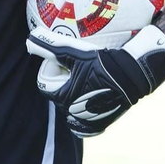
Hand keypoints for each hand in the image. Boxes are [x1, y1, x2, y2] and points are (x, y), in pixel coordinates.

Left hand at [25, 25, 164, 137]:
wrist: (134, 75)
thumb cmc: (103, 63)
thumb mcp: (75, 52)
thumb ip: (50, 45)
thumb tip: (29, 39)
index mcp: (62, 98)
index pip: (44, 83)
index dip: (53, 69)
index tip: (65, 61)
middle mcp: (72, 113)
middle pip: (58, 94)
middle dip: (63, 81)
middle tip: (78, 68)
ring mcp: (87, 121)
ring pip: (71, 107)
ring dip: (74, 94)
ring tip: (87, 79)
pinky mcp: (101, 124)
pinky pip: (85, 122)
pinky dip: (85, 112)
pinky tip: (91, 99)